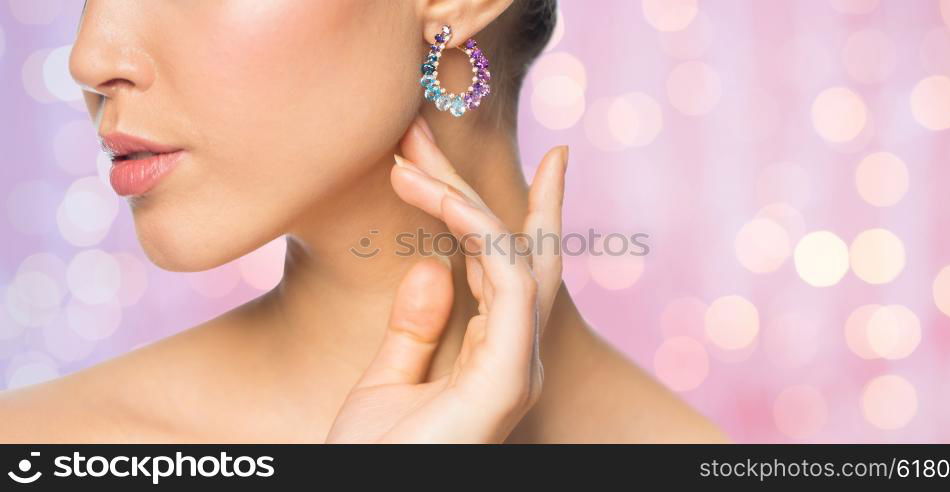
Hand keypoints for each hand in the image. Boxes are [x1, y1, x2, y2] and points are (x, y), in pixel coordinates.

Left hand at [325, 118, 567, 442]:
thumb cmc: (374, 462)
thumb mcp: (387, 383)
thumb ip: (415, 328)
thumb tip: (433, 266)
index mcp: (496, 361)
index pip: (515, 277)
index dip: (516, 219)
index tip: (537, 165)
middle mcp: (517, 359)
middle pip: (526, 259)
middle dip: (514, 195)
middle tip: (507, 143)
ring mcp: (518, 368)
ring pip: (514, 257)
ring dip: (464, 198)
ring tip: (410, 158)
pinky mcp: (507, 377)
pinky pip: (504, 280)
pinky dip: (472, 230)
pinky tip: (428, 194)